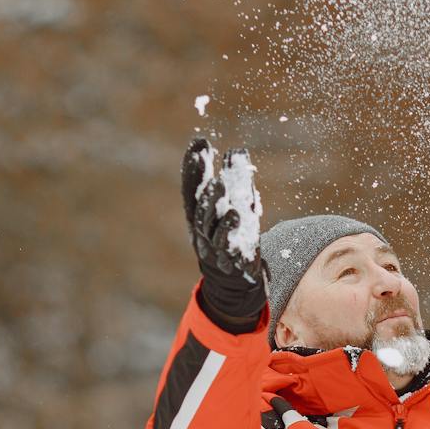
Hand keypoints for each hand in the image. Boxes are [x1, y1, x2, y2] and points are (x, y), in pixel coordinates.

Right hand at [181, 138, 266, 327]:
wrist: (233, 286)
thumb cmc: (231, 241)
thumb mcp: (231, 212)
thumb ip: (235, 184)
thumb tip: (238, 152)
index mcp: (198, 218)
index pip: (191, 188)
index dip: (193, 166)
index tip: (199, 142)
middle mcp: (200, 231)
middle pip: (197, 203)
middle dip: (199, 179)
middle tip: (203, 156)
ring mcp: (212, 247)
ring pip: (208, 222)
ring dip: (213, 202)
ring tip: (220, 182)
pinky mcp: (228, 261)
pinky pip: (227, 244)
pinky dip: (229, 228)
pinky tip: (236, 214)